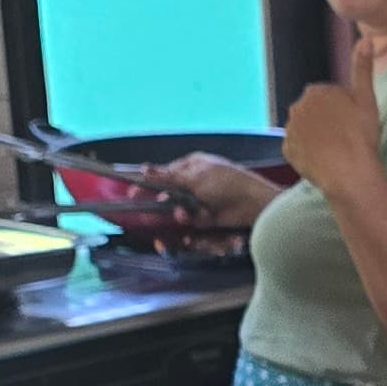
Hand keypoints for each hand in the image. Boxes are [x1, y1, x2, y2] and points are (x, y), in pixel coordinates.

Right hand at [153, 153, 279, 224]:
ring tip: (183, 214)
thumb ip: (168, 176)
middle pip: (171, 193)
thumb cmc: (226, 183)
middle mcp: (196, 181)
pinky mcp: (208, 215)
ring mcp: (202, 199)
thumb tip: (144, 169)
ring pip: (180, 208)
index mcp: (193, 165)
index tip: (134, 193)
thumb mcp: (194, 178)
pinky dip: (194, 221)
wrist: (252, 204)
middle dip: (163, 202)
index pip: (166, 173)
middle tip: (149, 212)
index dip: (151, 183)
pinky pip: (193, 219)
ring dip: (181, 213)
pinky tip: (198, 220)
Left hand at [284, 71, 383, 198]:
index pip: (329, 98)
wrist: (349, 172)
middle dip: (326, 121)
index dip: (343, 111)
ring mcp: (290, 130)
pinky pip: (298, 149)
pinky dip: (308, 153)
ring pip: (305, 130)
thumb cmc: (361, 135)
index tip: (353, 123)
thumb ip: (362, 68)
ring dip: (316, 137)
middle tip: (346, 137)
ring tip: (335, 150)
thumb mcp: (367, 99)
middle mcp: (297, 107)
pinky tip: (323, 160)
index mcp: (316, 91)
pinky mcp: (287, 151)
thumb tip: (366, 39)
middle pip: (314, 113)